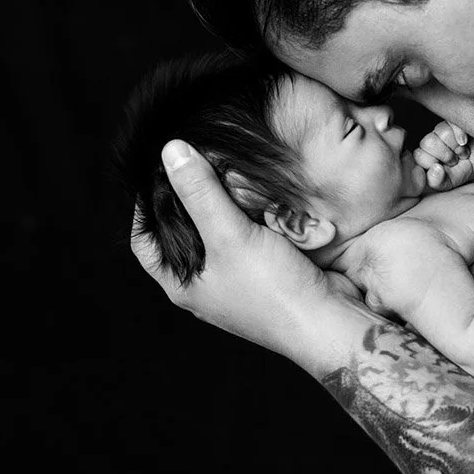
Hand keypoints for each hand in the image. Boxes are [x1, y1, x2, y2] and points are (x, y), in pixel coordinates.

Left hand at [130, 140, 360, 359]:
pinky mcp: (266, 272)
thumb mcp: (229, 235)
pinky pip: (249, 237)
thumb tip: (170, 151)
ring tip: (227, 173)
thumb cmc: (273, 290)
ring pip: (219, 232)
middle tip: (196, 163)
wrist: (328, 321)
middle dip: (190, 198)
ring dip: (225, 204)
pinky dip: (251, 216)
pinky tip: (259, 196)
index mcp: (182, 284)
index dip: (146, 206)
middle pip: (184, 232)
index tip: (158, 171)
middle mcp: (205, 284)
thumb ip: (199, 193)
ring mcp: (236, 280)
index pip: (145, 240)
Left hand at [413, 121, 473, 190]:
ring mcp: (441, 129)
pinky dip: (460, 135)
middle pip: (429, 142)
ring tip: (462, 153)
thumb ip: (437, 181)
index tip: (443, 168)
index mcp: (423, 156)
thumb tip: (435, 169)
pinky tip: (464, 142)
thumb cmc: (460, 173)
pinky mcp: (454, 122)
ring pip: (443, 133)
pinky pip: (454, 124)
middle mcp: (430, 141)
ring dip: (456, 147)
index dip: (433, 163)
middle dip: (446, 155)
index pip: (418, 155)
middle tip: (454, 161)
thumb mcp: (447, 183)